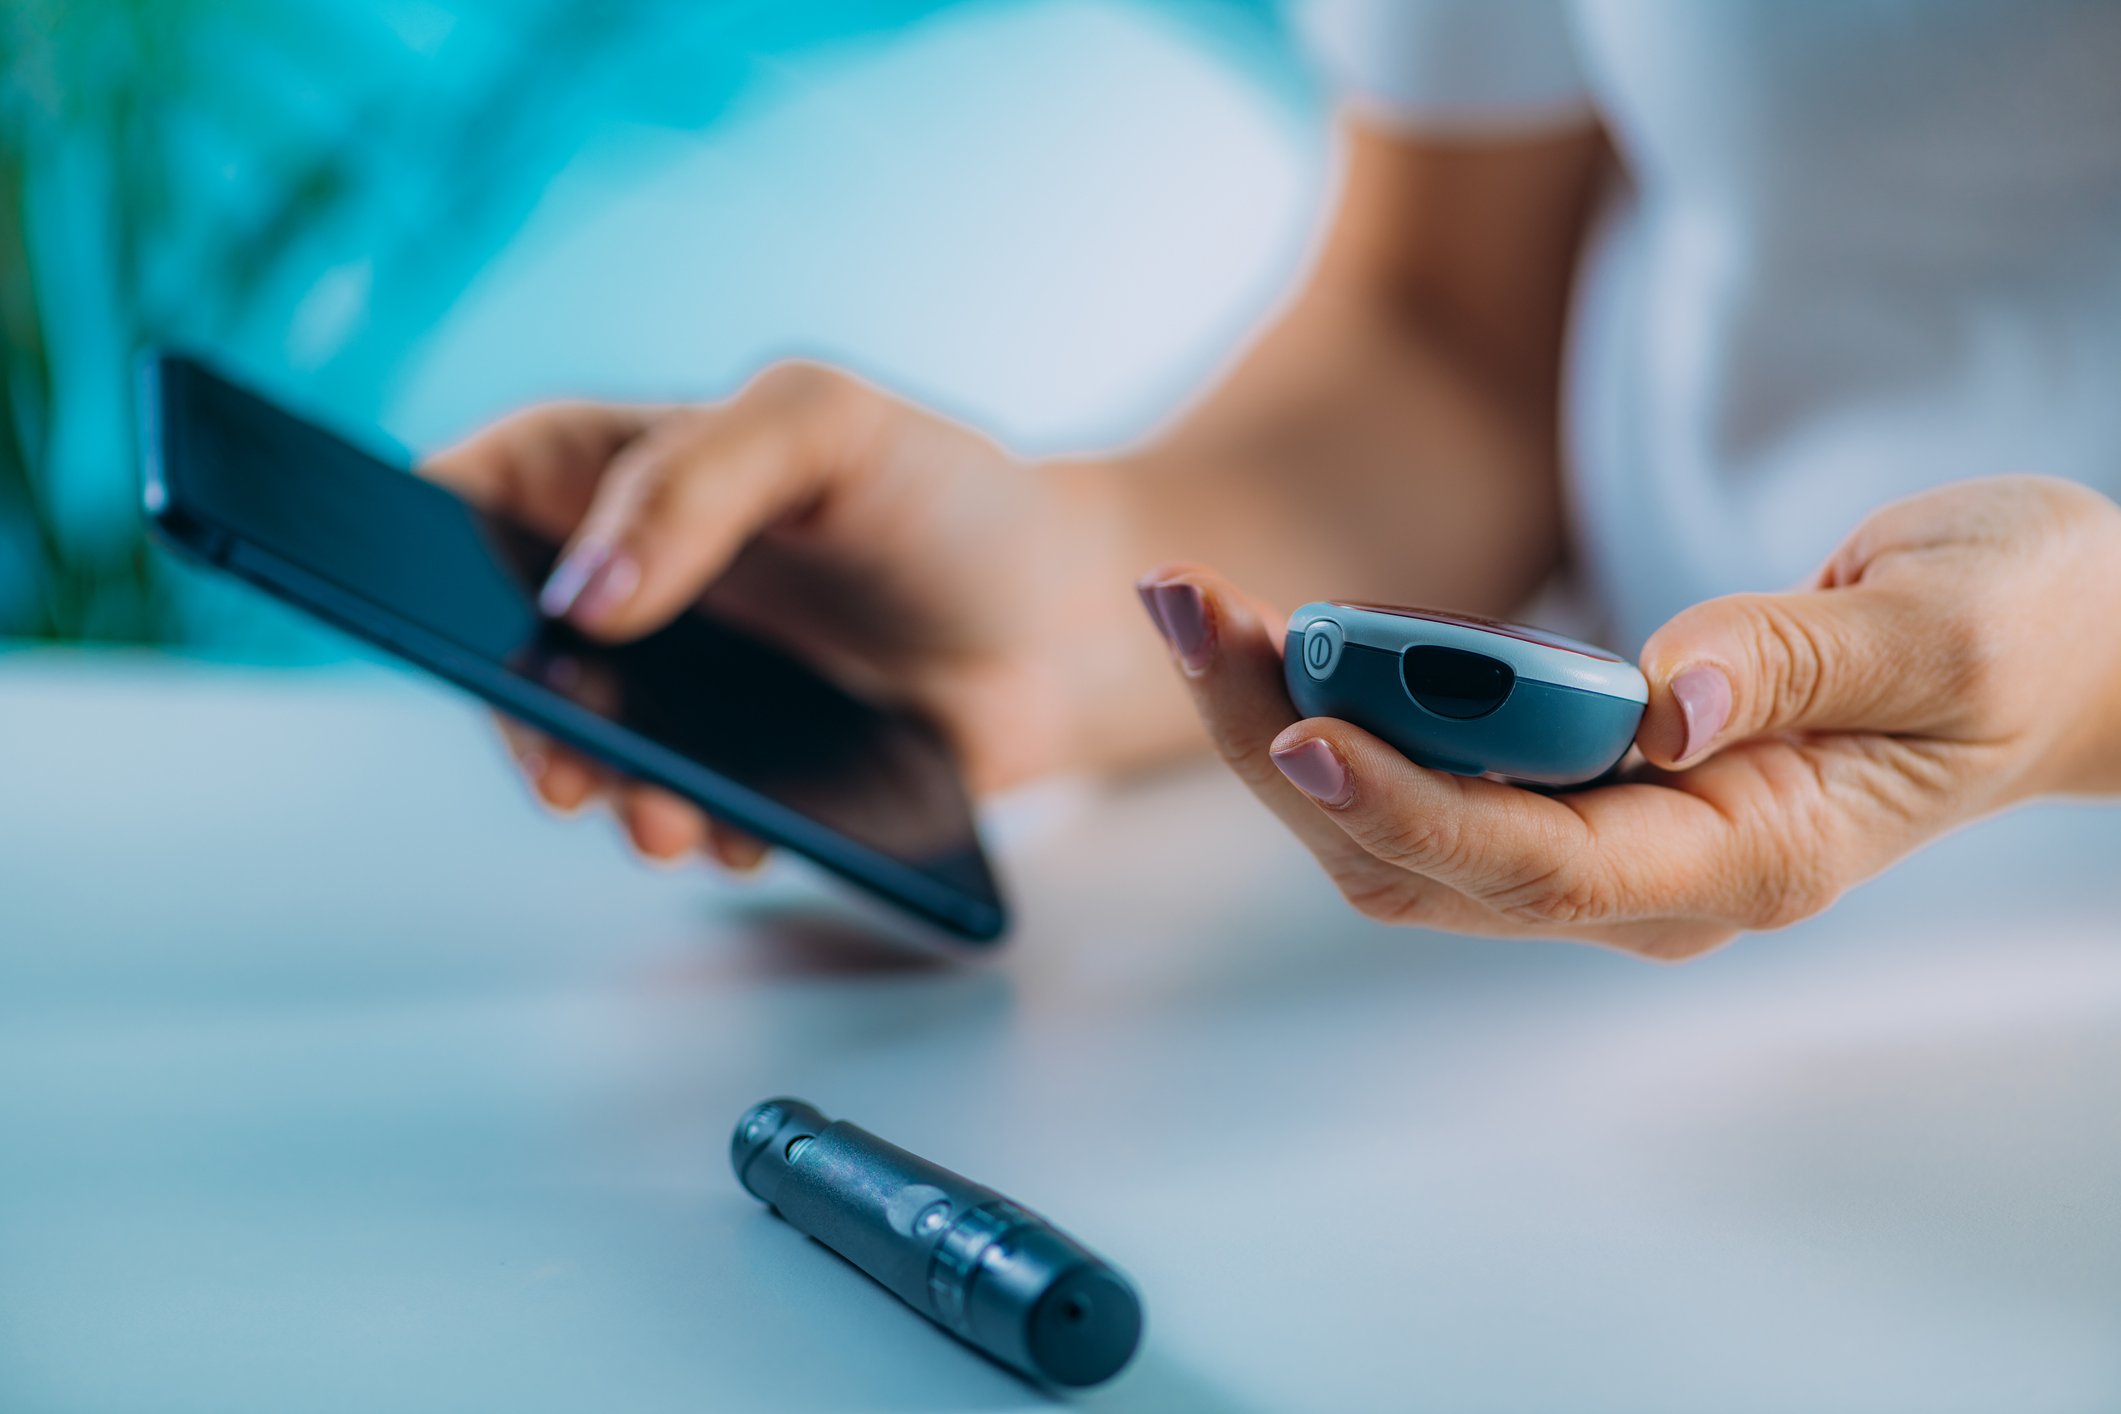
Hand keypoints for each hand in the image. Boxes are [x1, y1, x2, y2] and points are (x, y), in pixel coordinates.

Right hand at [425, 363, 1136, 868]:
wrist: (1073, 623)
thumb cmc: (945, 497)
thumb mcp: (825, 428)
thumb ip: (699, 482)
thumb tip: (582, 599)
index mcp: (617, 472)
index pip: (467, 493)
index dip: (406, 543)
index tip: (400, 599)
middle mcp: (629, 585)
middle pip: (506, 650)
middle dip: (520, 715)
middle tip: (563, 765)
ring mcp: (678, 687)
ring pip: (587, 750)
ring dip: (609, 794)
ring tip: (665, 821)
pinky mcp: (738, 771)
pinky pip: (682, 811)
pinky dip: (701, 830)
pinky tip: (747, 834)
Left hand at [1143, 476, 2120, 958]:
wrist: (2040, 653)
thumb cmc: (2012, 634)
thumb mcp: (1951, 626)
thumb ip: (1808, 660)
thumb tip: (1669, 698)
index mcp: (1750, 855)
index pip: (1546, 864)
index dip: (1417, 804)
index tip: (1309, 727)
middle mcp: (1650, 875)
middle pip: (1422, 859)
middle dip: (1289, 746)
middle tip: (1190, 609)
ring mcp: (1601, 839)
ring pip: (1395, 829)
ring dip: (1283, 725)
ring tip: (1194, 607)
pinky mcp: (1570, 787)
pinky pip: (1420, 778)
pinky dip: (1335, 709)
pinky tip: (1272, 634)